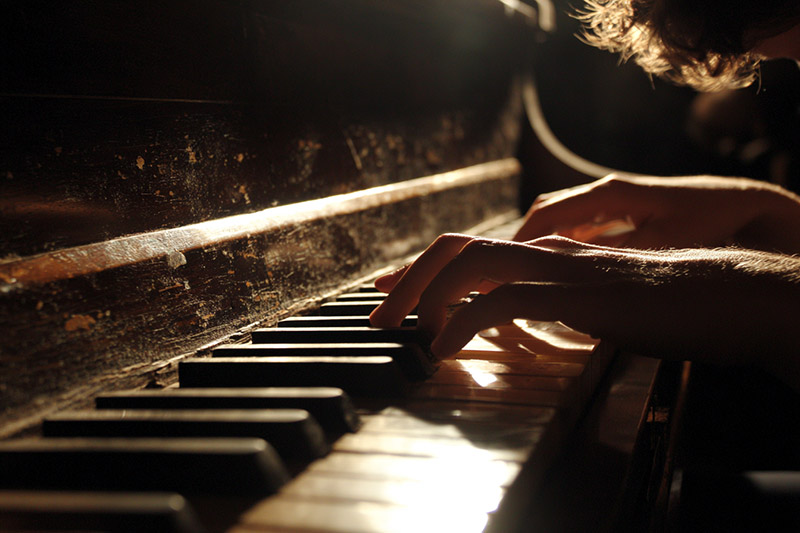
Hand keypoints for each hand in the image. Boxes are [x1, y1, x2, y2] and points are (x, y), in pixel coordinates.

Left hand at [370, 234, 799, 388]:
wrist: (724, 294)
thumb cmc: (663, 303)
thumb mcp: (592, 301)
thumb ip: (552, 302)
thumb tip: (514, 315)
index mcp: (547, 253)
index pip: (470, 250)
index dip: (423, 268)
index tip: (390, 290)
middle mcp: (546, 251)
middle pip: (456, 247)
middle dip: (408, 277)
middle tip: (378, 313)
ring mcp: (560, 267)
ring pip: (471, 263)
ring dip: (424, 294)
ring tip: (398, 330)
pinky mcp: (576, 293)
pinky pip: (504, 300)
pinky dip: (464, 321)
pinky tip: (444, 349)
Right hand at [514, 174, 799, 252]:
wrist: (745, 205)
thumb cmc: (708, 221)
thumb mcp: (661, 244)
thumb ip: (614, 256)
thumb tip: (572, 272)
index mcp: (608, 193)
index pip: (547, 213)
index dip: (518, 240)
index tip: (498, 266)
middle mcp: (604, 191)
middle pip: (546, 212)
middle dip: (520, 240)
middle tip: (500, 271)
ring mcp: (612, 201)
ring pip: (562, 219)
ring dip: (540, 243)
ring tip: (523, 273)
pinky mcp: (622, 212)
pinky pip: (581, 226)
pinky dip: (563, 245)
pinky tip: (560, 268)